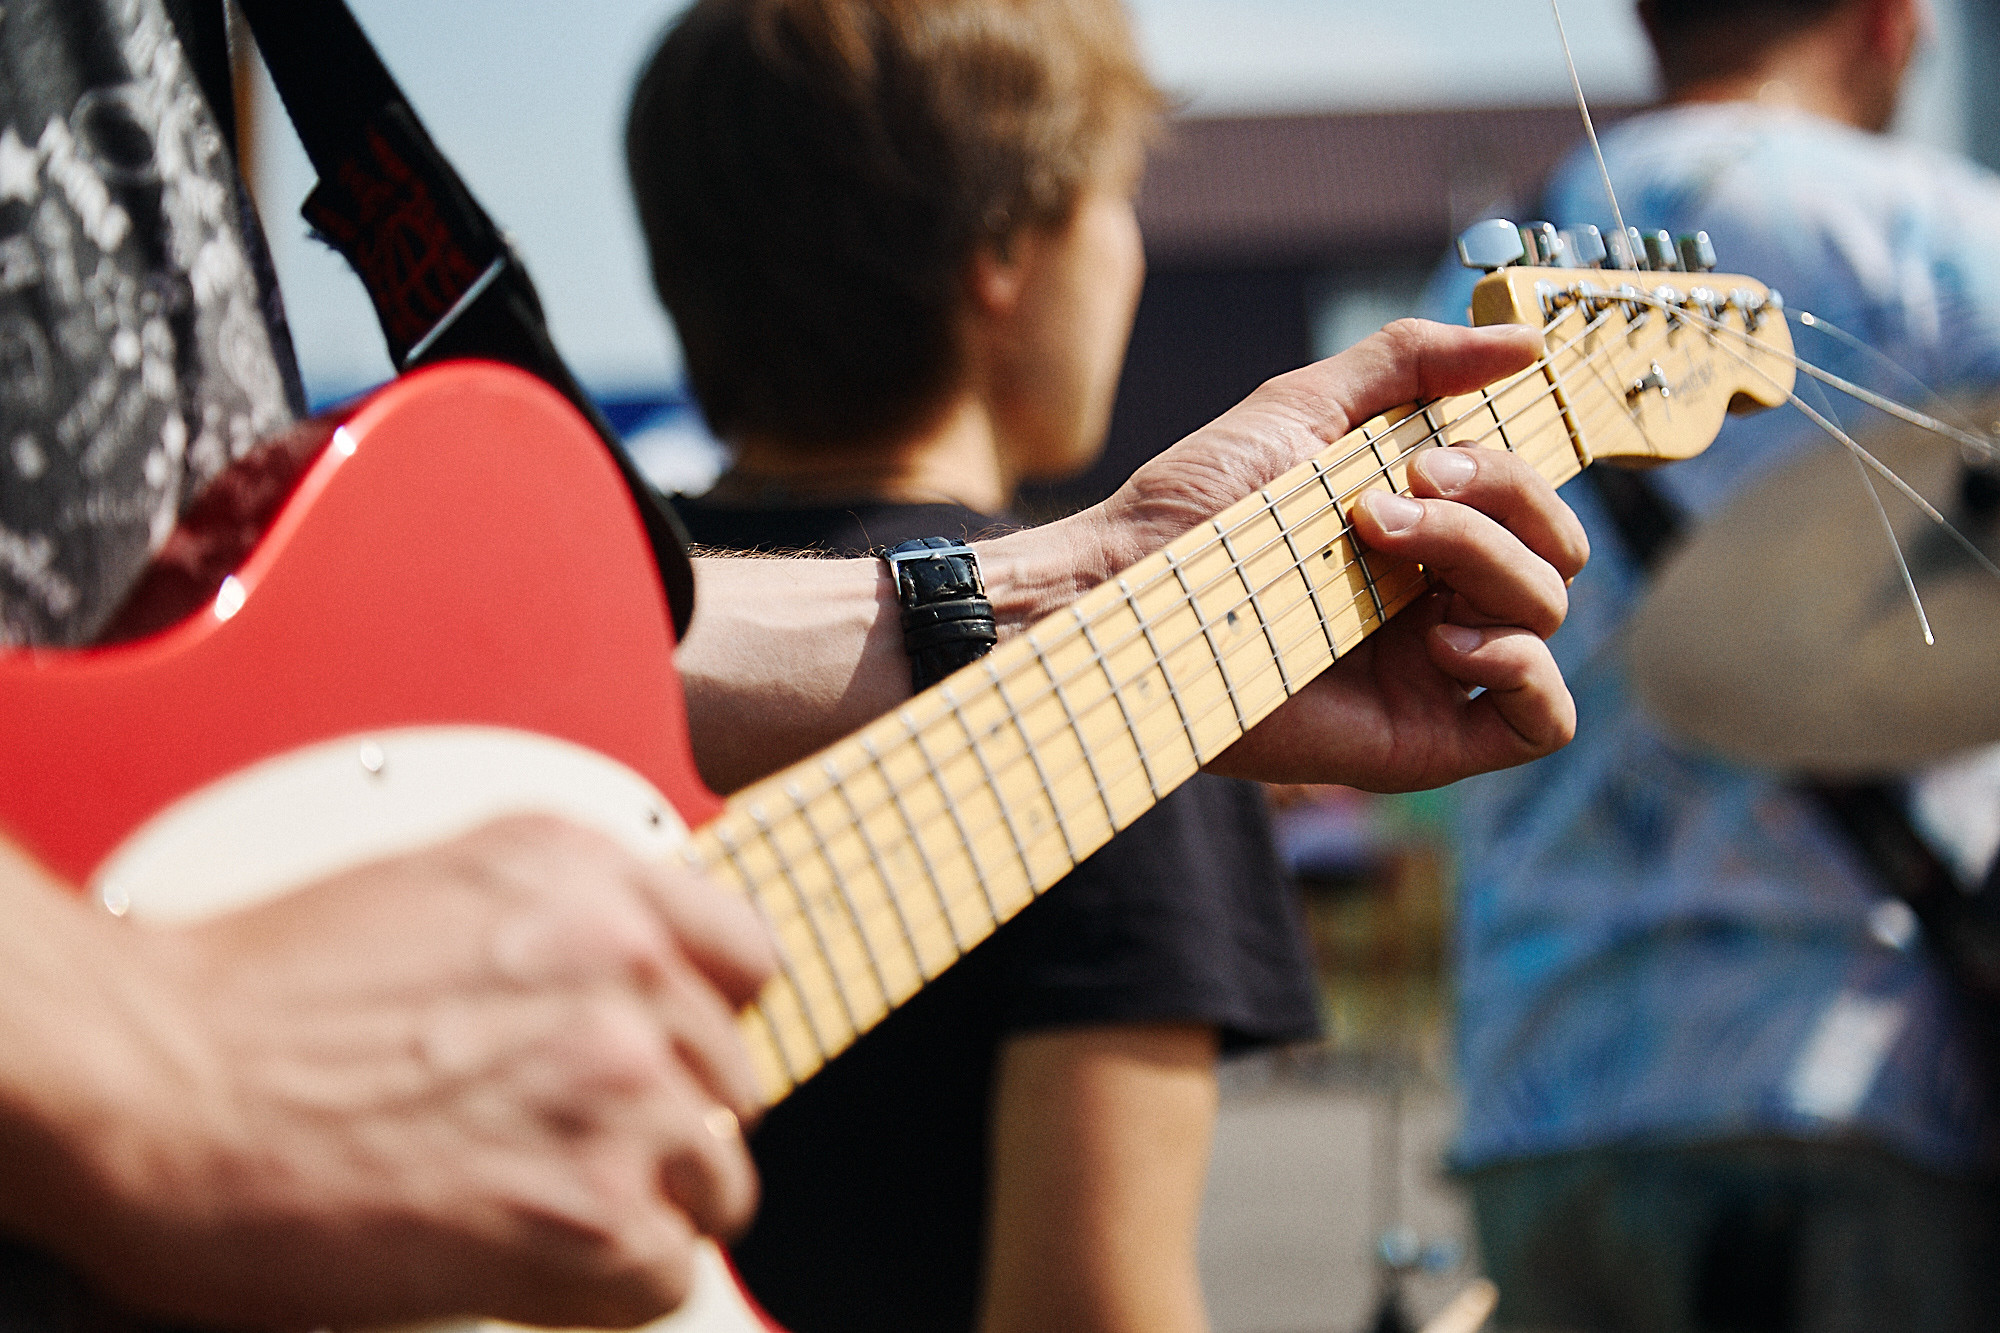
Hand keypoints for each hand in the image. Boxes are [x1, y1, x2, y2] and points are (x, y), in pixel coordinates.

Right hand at [33, 817, 775, 1329]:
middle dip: (661, 1124)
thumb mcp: (442, 883)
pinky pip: (668, 1272)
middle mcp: (624, 967)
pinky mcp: (590, 1209)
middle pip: (730, 1084)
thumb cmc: (252, 998)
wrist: (150, 1078)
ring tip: (538, 1206)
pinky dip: (606, 1283)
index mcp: (590, 875)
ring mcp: (619, 1086)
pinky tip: (525, 1258)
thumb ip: (567, 917)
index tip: (667, 1059)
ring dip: (641, 1205)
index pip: (748, 962)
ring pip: (715, 1180)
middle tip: (561, 1148)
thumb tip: (639, 981)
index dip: (703, 1024)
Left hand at [1083, 319, 1587, 789]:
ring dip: (1488, 564)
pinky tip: (1445, 640)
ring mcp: (1435, 670)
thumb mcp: (1303, 407)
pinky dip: (1525, 667)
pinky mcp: (1425, 738)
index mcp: (1420, 531)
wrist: (1128, 595)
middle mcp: (1435, 599)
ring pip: (1547, 612)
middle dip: (1498, 506)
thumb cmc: (1194, 509)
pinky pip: (1544, 720)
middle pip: (1553, 550)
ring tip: (1380, 555)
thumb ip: (1410, 363)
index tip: (1424, 458)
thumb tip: (1526, 344)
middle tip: (1386, 502)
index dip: (1509, 470)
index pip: (1529, 500)